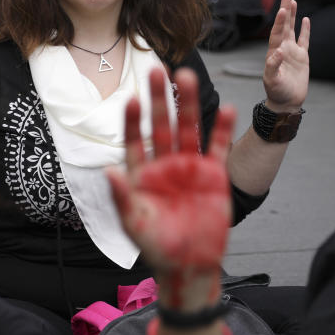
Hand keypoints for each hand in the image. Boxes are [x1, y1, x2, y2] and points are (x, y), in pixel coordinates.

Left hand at [108, 68, 233, 276]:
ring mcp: (189, 167)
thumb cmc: (155, 246)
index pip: (134, 139)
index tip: (132, 99)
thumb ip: (122, 195)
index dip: (132, 121)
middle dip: (159, 99)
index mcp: (141, 172)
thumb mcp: (133, 221)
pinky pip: (216, 147)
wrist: (187, 265)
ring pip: (187, 129)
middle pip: (161, 125)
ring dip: (187, 104)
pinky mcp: (213, 175)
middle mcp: (164, 164)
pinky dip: (221, 129)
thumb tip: (108, 170)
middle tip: (156, 70)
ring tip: (186, 75)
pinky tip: (227, 108)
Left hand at [262, 0, 309, 112]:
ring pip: (293, 30)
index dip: (280, 22)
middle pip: (284, 26)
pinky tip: (305, 19)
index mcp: (273, 53)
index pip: (276, 33)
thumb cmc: (276, 92)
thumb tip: (278, 52)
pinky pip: (304, 40)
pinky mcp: (302, 57)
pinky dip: (304, 30)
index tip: (283, 9)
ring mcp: (292, 52)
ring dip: (293, 16)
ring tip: (293, 1)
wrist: (285, 101)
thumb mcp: (272, 80)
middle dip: (285, 11)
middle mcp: (281, 49)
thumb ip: (273, 66)